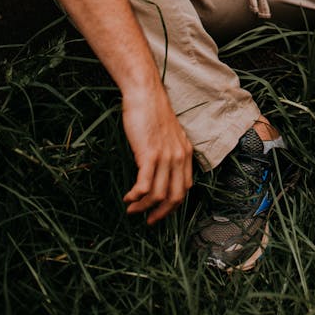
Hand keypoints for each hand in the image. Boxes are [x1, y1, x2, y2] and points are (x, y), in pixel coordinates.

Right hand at [120, 84, 193, 224]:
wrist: (145, 94)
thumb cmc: (152, 112)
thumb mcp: (167, 135)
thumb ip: (168, 153)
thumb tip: (159, 172)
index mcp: (185, 153)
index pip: (185, 189)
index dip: (172, 206)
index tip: (159, 212)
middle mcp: (179, 157)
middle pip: (175, 197)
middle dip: (160, 213)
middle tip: (147, 220)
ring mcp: (166, 156)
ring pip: (159, 194)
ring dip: (143, 207)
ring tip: (131, 208)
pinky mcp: (150, 154)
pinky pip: (145, 185)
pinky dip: (136, 196)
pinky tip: (128, 197)